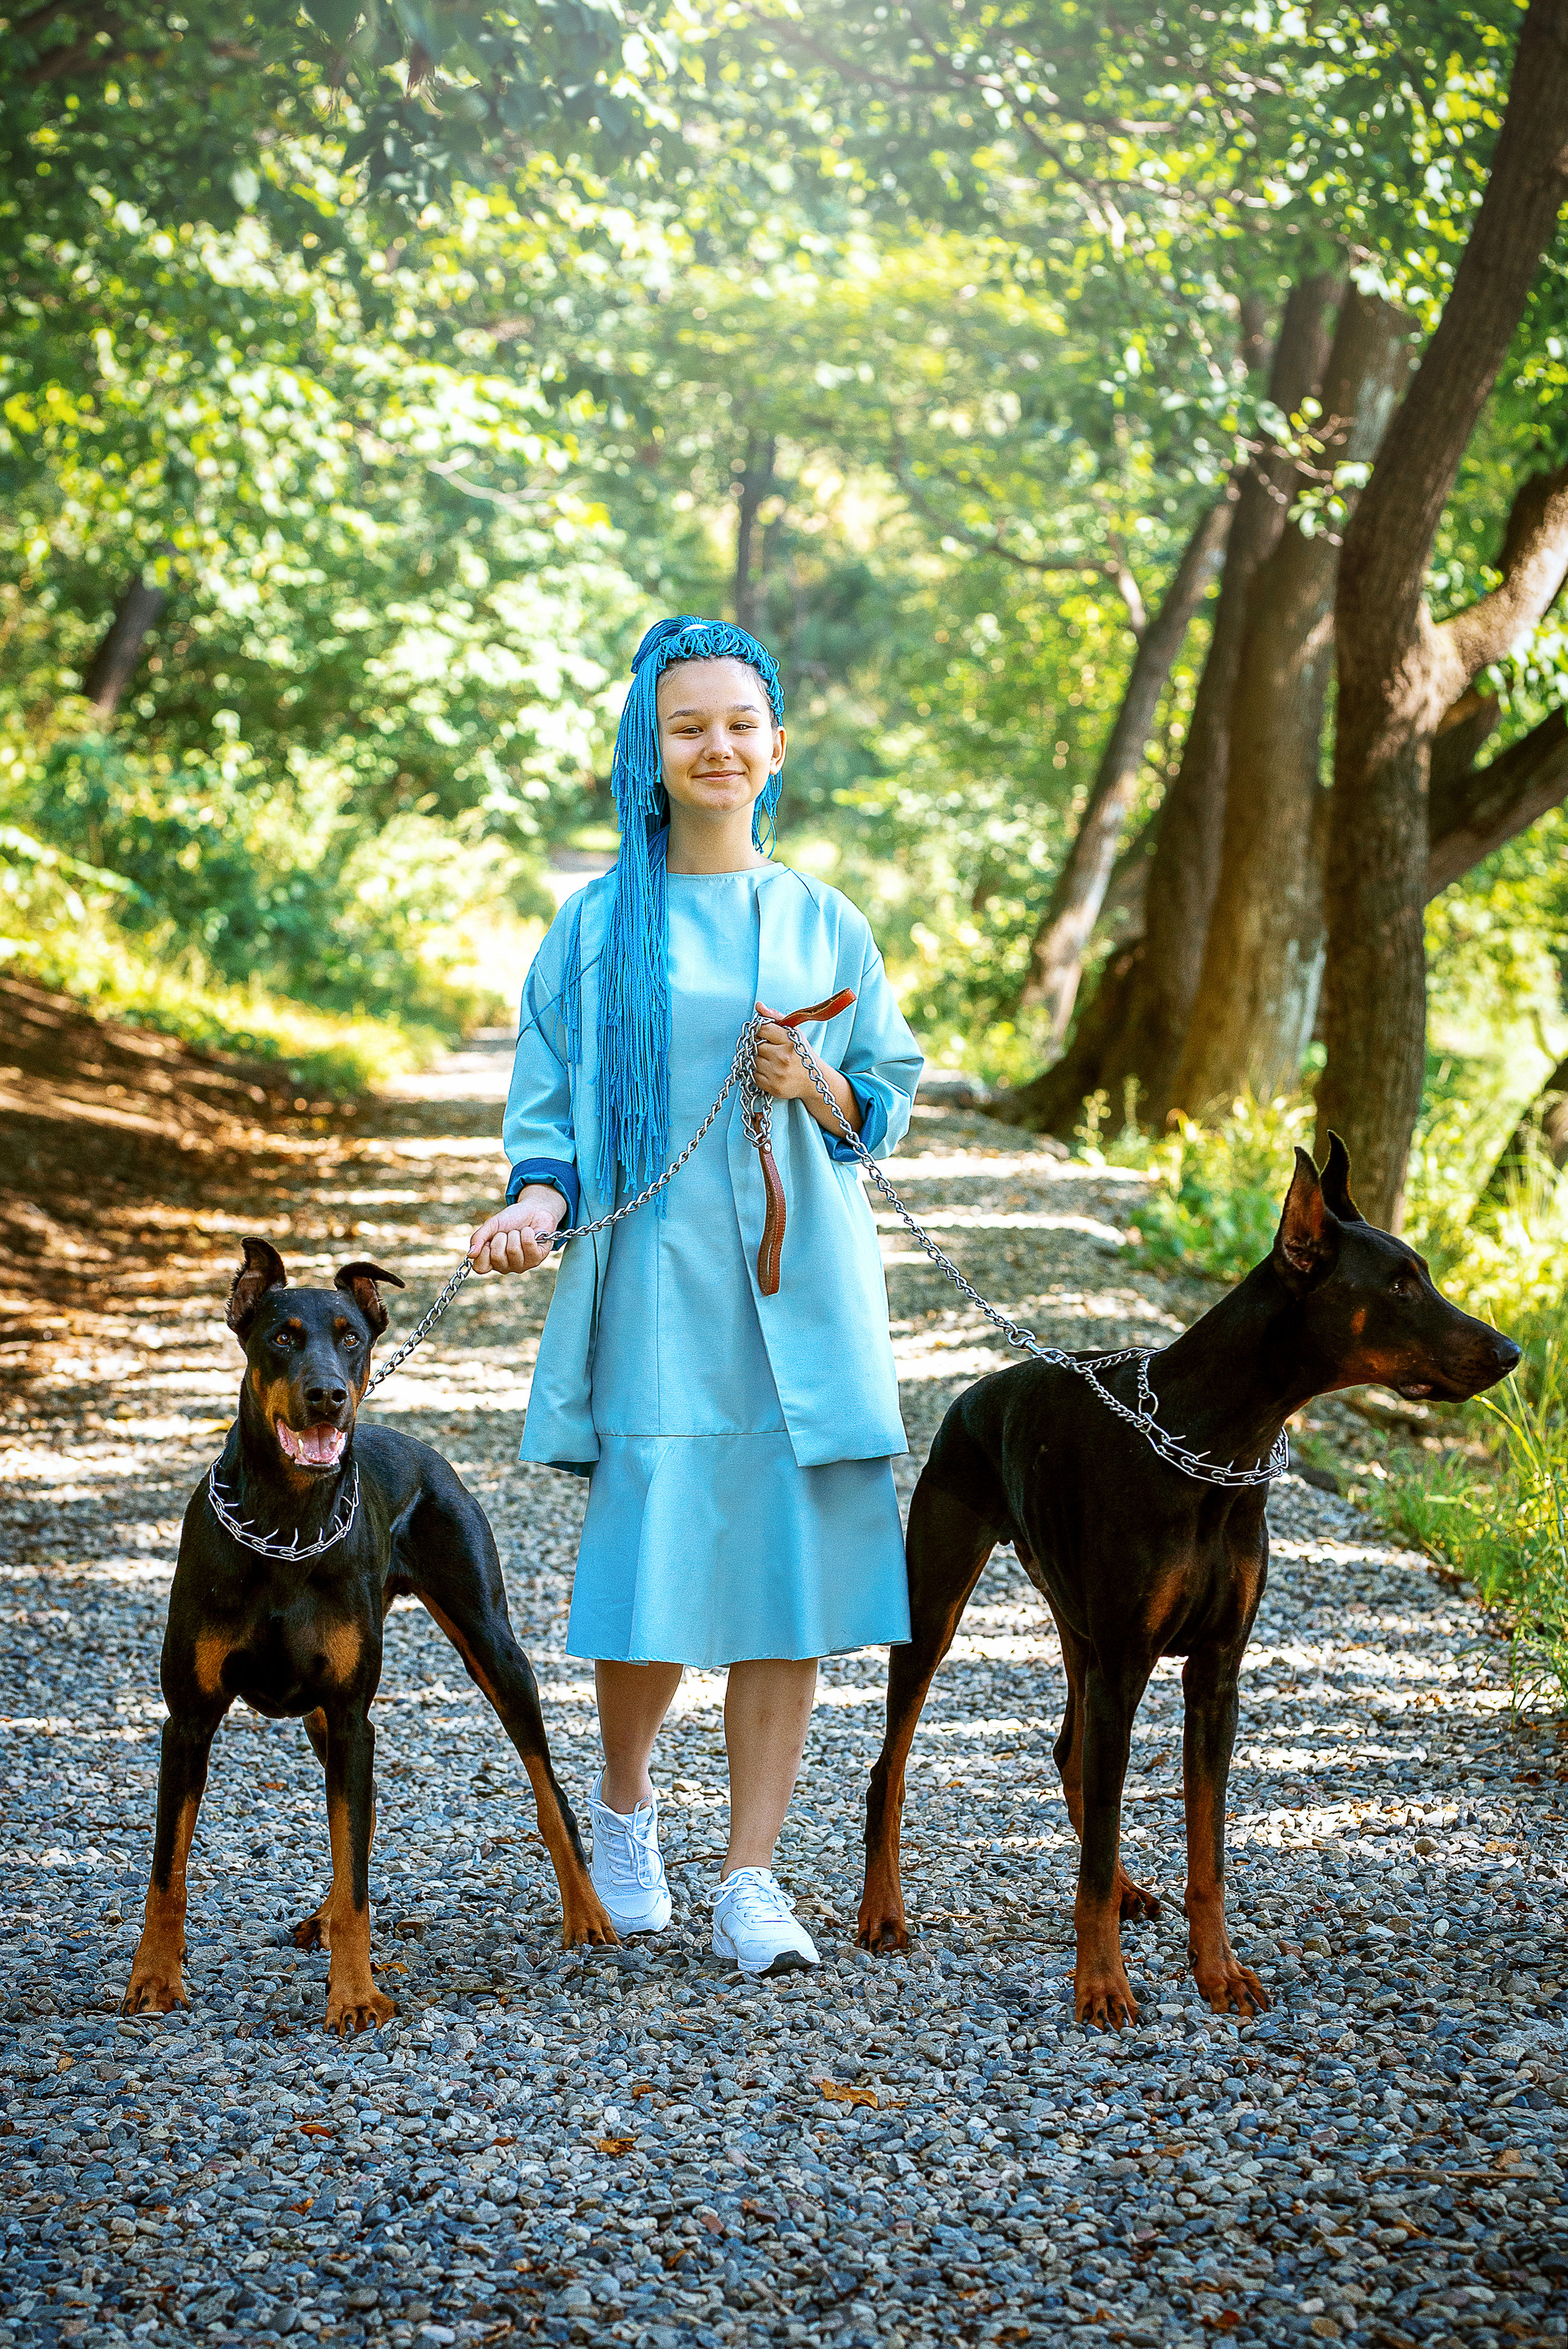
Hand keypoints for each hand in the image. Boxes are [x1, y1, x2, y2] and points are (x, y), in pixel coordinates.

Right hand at [468, 1185, 566, 1274]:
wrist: (533, 1211)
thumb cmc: (511, 1220)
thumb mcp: (491, 1225)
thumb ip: (479, 1238)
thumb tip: (470, 1254)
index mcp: (492, 1261)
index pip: (480, 1268)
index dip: (483, 1252)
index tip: (489, 1240)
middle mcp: (506, 1266)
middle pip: (497, 1257)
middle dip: (501, 1237)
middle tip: (507, 1233)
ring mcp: (522, 1265)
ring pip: (513, 1250)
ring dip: (515, 1234)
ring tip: (519, 1233)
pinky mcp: (537, 1259)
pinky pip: (528, 1245)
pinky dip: (527, 1233)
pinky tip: (530, 1233)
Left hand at [752, 1002, 864, 1138]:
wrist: (813, 1081)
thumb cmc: (802, 1055)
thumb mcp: (793, 1033)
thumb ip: (775, 1017)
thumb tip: (759, 1005)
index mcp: (789, 1041)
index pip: (762, 1029)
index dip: (760, 1030)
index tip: (764, 1034)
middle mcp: (783, 1058)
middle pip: (756, 1045)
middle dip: (761, 1046)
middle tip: (771, 1049)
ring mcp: (778, 1074)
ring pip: (753, 1060)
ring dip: (759, 1059)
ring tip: (771, 1060)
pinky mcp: (773, 1087)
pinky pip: (754, 1076)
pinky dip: (759, 1073)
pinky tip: (770, 1070)